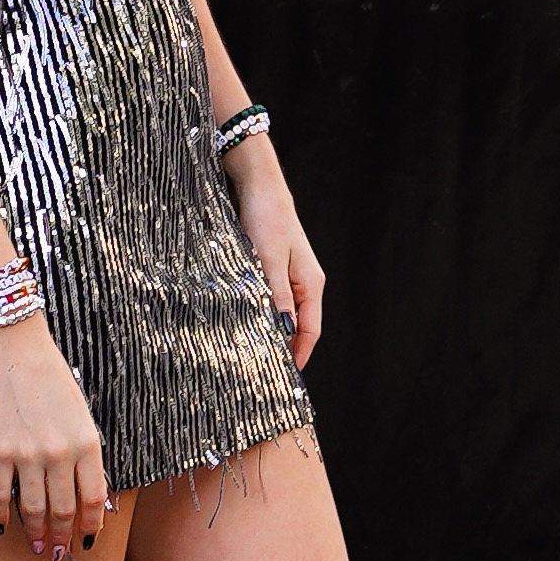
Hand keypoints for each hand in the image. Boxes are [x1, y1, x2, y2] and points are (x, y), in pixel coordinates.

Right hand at [0, 315, 108, 560]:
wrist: (17, 351)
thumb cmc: (52, 380)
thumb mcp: (82, 415)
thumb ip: (86, 454)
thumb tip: (87, 493)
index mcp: (88, 443)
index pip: (94, 499)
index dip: (91, 525)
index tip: (86, 540)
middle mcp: (61, 453)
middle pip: (64, 511)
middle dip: (62, 537)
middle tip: (57, 552)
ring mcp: (29, 454)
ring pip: (34, 509)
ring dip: (35, 532)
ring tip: (35, 545)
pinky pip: (1, 494)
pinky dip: (0, 514)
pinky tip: (1, 524)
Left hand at [234, 157, 325, 369]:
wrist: (256, 183)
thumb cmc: (266, 218)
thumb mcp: (270, 260)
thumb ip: (277, 296)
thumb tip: (284, 332)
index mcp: (311, 283)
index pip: (311, 330)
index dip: (300, 355)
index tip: (287, 377)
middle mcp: (303, 282)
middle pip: (299, 324)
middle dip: (286, 348)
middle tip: (266, 371)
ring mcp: (288, 274)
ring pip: (283, 312)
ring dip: (272, 331)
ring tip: (255, 353)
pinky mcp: (271, 266)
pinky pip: (271, 298)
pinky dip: (262, 313)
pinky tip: (248, 321)